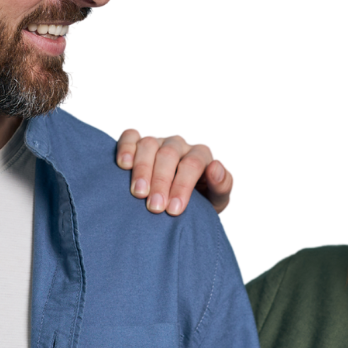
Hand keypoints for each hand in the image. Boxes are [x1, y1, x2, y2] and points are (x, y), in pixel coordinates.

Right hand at [115, 127, 233, 215]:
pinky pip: (129, 136)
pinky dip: (125, 148)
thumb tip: (215, 167)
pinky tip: (124, 165)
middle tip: (155, 207)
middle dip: (161, 182)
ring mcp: (158, 141)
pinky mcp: (137, 141)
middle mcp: (180, 144)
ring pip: (149, 144)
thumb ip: (223, 185)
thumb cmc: (201, 203)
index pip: (193, 164)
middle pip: (169, 155)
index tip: (174, 210)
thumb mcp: (217, 200)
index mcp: (201, 154)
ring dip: (142, 169)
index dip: (183, 186)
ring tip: (138, 193)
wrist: (178, 204)